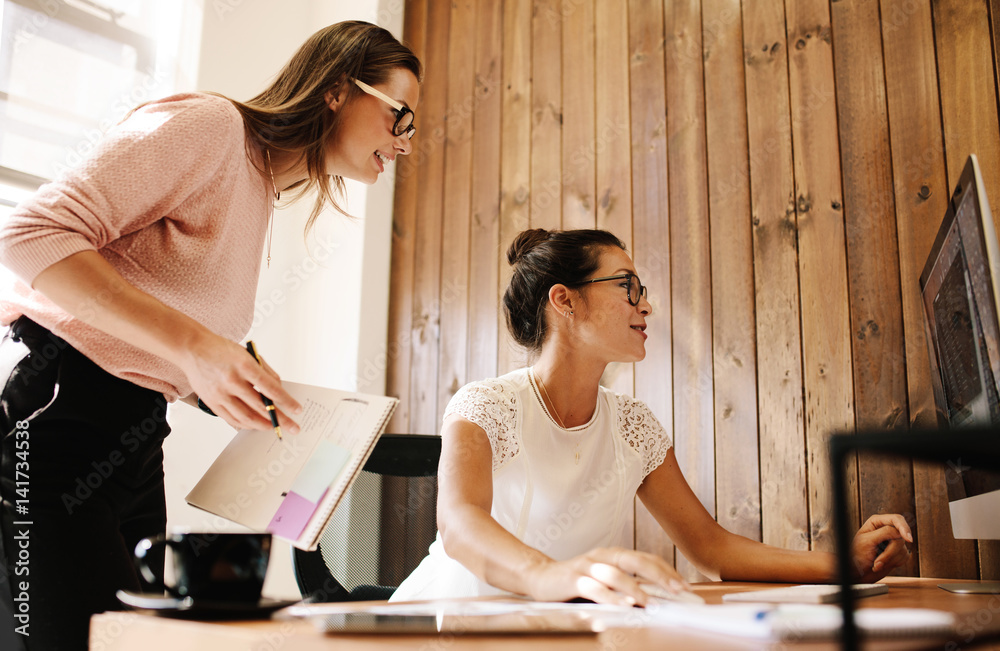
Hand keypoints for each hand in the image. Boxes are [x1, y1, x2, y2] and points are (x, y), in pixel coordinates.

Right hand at [179, 331, 301, 432]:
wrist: (192, 349)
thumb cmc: (222, 350)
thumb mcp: (248, 354)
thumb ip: (265, 372)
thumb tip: (279, 391)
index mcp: (244, 365)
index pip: (270, 388)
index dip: (286, 401)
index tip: (297, 410)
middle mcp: (232, 380)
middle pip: (260, 406)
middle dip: (280, 419)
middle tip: (293, 427)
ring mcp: (220, 393)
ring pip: (246, 417)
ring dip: (263, 425)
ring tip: (275, 428)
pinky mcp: (211, 402)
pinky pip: (232, 419)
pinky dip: (246, 424)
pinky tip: (256, 425)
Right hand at [527, 547, 688, 606]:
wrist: (540, 576)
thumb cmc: (577, 580)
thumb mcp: (605, 580)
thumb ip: (626, 585)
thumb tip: (658, 598)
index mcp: (613, 554)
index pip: (646, 559)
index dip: (666, 571)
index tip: (684, 586)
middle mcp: (602, 557)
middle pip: (636, 561)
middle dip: (660, 576)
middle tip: (678, 590)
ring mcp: (587, 566)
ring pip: (616, 574)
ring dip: (636, 589)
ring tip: (652, 602)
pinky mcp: (573, 579)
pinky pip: (594, 588)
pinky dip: (609, 597)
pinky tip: (622, 605)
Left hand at [851, 514, 912, 582]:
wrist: (859, 571)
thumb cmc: (858, 554)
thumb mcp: (867, 541)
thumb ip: (884, 533)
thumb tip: (900, 532)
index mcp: (877, 522)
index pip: (896, 519)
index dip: (904, 528)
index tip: (909, 539)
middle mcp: (887, 529)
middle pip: (900, 537)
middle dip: (890, 552)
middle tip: (877, 562)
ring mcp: (893, 541)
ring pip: (903, 549)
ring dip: (889, 560)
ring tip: (876, 564)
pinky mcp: (899, 552)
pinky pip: (905, 557)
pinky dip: (894, 563)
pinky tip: (882, 565)